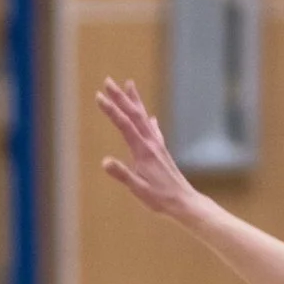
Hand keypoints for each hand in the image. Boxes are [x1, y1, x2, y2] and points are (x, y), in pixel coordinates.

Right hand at [95, 77, 197, 221]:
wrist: (184, 202)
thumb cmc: (160, 198)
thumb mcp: (138, 189)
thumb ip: (122, 174)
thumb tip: (105, 162)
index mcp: (143, 151)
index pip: (124, 125)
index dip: (111, 110)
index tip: (99, 96)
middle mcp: (151, 143)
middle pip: (134, 114)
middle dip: (120, 97)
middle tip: (108, 81)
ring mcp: (157, 146)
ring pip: (144, 117)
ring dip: (135, 101)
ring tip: (129, 84)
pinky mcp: (161, 151)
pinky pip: (153, 129)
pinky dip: (149, 120)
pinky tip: (151, 117)